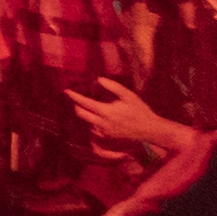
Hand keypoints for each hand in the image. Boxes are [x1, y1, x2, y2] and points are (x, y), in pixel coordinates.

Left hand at [68, 79, 186, 161]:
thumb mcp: (128, 95)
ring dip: (84, 113)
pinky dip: (91, 121)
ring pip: (87, 122)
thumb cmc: (140, 111)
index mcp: (107, 112)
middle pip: (81, 114)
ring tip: (86, 105)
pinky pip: (94, 128)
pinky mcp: (108, 136)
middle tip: (75, 97)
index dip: (74, 96)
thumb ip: (113, 87)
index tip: (66, 91)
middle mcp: (103, 123)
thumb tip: (99, 79)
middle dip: (76, 105)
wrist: (149, 129)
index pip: (85, 103)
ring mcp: (105, 131)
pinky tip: (96, 115)